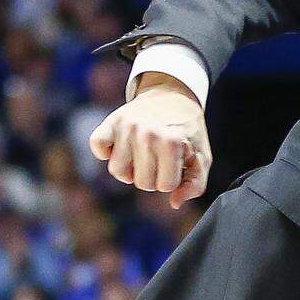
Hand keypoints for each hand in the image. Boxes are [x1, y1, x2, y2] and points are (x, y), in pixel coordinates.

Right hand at [88, 76, 211, 209]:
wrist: (172, 96)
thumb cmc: (187, 132)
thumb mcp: (201, 156)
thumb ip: (195, 184)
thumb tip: (174, 203)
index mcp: (172, 142)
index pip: (164, 186)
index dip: (171, 180)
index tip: (174, 166)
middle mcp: (147, 133)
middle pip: (141, 182)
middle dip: (151, 178)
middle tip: (158, 161)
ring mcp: (126, 126)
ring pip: (117, 171)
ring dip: (129, 170)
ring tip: (141, 157)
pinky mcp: (110, 122)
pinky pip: (98, 147)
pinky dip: (105, 152)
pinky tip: (120, 148)